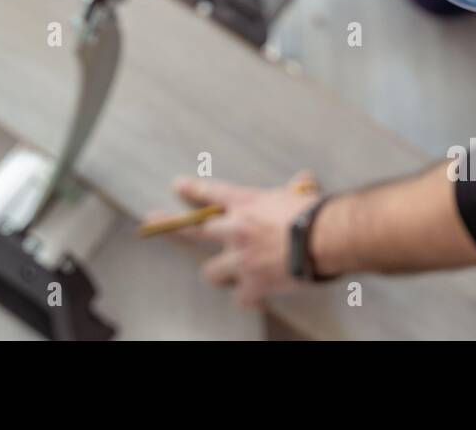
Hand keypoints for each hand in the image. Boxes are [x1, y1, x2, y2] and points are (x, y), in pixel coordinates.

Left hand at [146, 172, 319, 308]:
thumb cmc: (315, 212)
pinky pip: (241, 296)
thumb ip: (294, 189)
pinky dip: (249, 297)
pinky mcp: (253, 283)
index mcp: (246, 203)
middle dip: (169, 226)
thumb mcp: (299, 193)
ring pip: (212, 271)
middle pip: (194, 230)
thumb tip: (305, 178)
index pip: (212, 194)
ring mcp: (240, 258)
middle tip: (150, 220)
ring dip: (219, 272)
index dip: (193, 190)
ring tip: (225, 273)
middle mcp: (236, 229)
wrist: (325, 237)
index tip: (177, 186)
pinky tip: (255, 296)